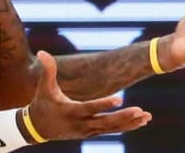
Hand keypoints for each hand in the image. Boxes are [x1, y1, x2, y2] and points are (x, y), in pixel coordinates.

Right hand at [27, 51, 150, 140]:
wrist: (38, 128)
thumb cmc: (42, 103)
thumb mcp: (44, 87)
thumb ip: (48, 70)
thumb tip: (42, 52)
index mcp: (71, 111)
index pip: (90, 108)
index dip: (104, 104)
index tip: (120, 98)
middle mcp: (81, 124)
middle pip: (106, 122)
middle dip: (124, 117)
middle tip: (140, 110)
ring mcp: (87, 131)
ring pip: (111, 128)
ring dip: (130, 123)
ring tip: (146, 116)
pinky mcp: (91, 133)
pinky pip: (111, 130)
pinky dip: (126, 126)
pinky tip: (139, 122)